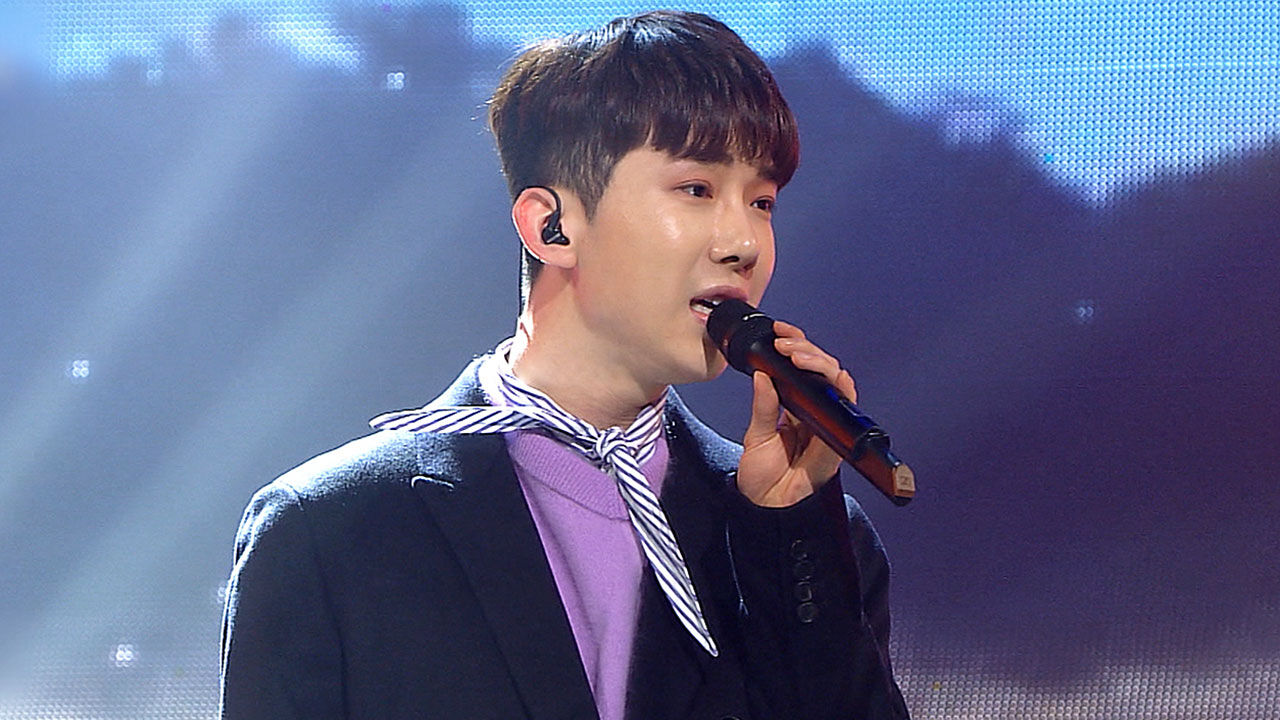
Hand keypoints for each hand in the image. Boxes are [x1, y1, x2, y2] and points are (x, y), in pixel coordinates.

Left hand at [735, 320, 857, 506]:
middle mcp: (813, 410)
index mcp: (794, 406)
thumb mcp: (755, 435)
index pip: (801, 367)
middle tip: (784, 344)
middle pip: (821, 368)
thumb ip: (763, 406)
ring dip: (819, 362)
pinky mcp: (838, 437)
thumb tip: (762, 374)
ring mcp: (827, 421)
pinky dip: (839, 387)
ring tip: (795, 354)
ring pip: (836, 380)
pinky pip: (847, 406)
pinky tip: (825, 375)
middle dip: (805, 349)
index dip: (795, 345)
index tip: (779, 332)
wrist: (768, 505)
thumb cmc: (762, 474)